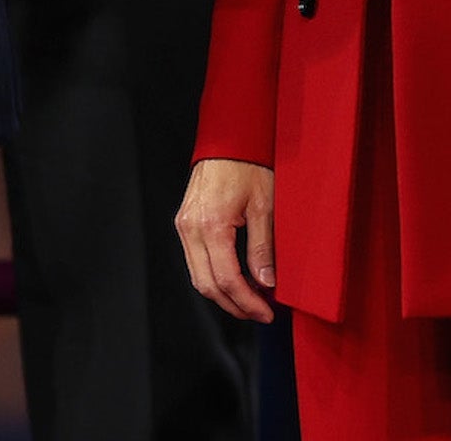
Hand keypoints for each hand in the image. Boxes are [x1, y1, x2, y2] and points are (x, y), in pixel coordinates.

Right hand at [177, 159, 276, 323]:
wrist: (229, 137)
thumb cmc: (249, 162)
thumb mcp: (264, 205)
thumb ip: (263, 247)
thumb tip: (266, 282)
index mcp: (212, 225)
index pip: (226, 279)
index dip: (247, 302)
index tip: (265, 312)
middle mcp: (191, 229)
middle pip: (207, 285)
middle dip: (234, 305)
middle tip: (260, 313)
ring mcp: (184, 226)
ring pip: (198, 277)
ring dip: (223, 294)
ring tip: (250, 300)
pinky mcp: (184, 223)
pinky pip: (195, 261)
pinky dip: (214, 276)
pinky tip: (235, 280)